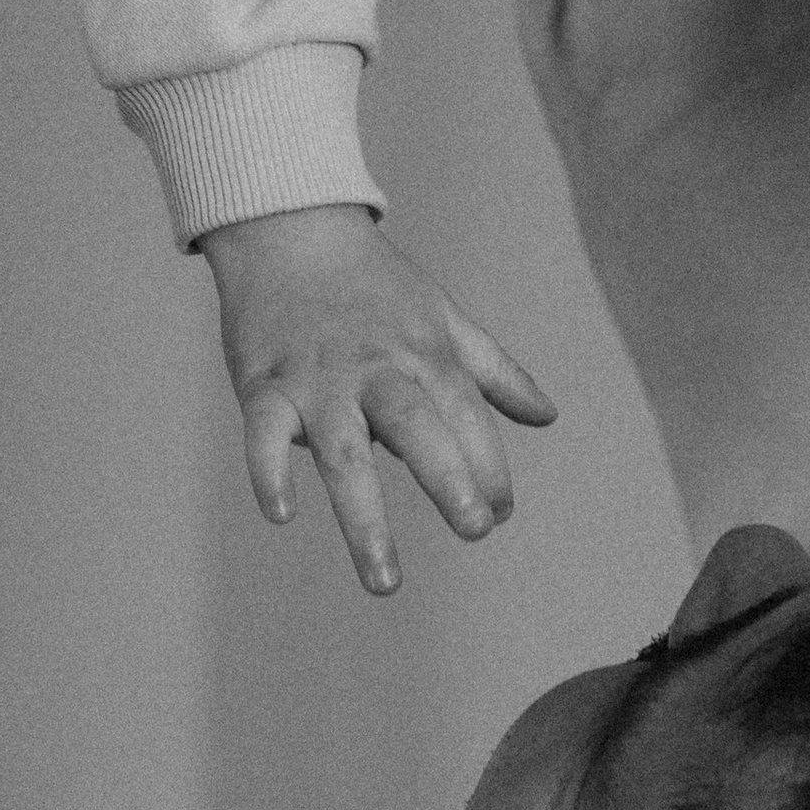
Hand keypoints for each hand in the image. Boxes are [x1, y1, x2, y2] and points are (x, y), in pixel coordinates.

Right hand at [201, 204, 558, 593]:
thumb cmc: (374, 285)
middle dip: (448, 478)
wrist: (289, 228)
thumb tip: (547, 417)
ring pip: (343, 451)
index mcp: (423, 355)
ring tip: (386, 581)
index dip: (487, 465)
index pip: (465, 415)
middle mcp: (375, 369)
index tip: (500, 511)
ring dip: (364, 518)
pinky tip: (282, 513)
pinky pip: (262, 432)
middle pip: (415, 426)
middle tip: (476, 530)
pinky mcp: (264, 384)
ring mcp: (317, 380)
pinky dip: (268, 470)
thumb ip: (495, 372)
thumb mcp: (442, 319)